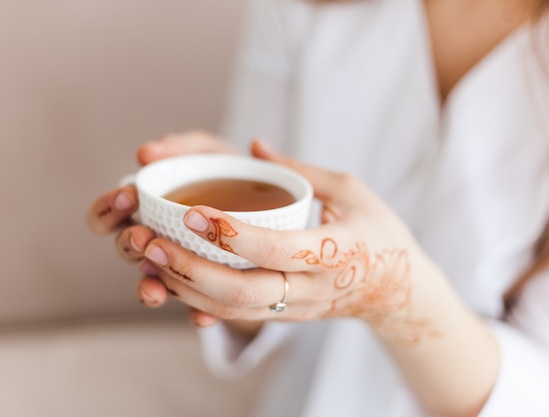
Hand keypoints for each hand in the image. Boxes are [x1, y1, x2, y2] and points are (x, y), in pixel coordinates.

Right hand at [86, 130, 234, 321]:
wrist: (272, 202)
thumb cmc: (227, 172)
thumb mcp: (206, 152)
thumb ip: (179, 147)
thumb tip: (145, 152)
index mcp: (145, 209)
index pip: (105, 215)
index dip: (107, 209)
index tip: (129, 196)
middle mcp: (154, 241)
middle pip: (125, 251)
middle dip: (130, 245)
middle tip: (143, 237)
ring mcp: (177, 267)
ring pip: (152, 284)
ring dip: (151, 286)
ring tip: (156, 289)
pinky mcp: (204, 289)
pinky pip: (195, 307)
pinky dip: (196, 313)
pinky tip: (202, 317)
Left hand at [141, 141, 440, 340]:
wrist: (397, 292)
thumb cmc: (378, 232)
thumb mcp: (351, 191)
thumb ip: (300, 170)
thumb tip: (254, 147)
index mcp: (333, 252)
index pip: (275, 250)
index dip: (231, 235)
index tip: (193, 212)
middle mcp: (311, 288)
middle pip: (242, 291)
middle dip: (191, 269)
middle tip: (153, 242)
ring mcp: (297, 309)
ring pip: (232, 310)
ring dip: (187, 287)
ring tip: (151, 257)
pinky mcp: (286, 318)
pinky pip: (237, 314)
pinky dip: (200, 298)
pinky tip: (172, 276)